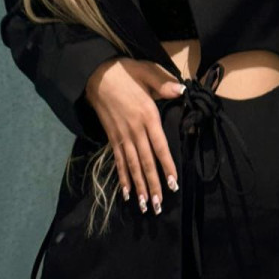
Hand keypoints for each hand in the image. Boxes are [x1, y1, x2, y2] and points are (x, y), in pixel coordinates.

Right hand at [84, 58, 183, 213]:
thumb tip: (182, 91)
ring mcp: (122, 136)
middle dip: (153, 185)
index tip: (173, 184)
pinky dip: (122, 177)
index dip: (166, 166)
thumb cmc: (125, 72)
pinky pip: (118, 161)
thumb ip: (164, 84)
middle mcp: (135, 130)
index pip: (160, 146)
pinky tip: (127, 192)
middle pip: (145, 162)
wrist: (96, 75)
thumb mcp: (146, 72)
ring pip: (132, 166)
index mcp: (147, 115)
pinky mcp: (112, 137)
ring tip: (145, 205)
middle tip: (159, 206)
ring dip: (139, 187)